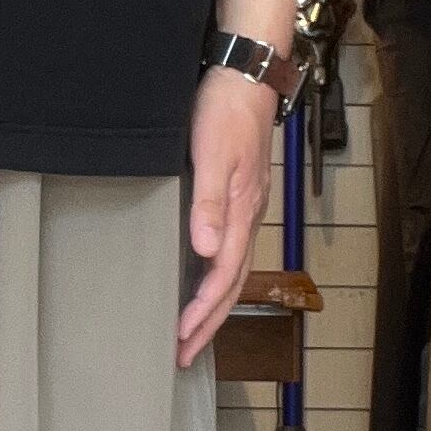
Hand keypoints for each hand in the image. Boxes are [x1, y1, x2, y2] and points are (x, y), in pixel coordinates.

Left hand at [176, 67, 275, 367]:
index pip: (223, 276)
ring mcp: (246, 210)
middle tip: (184, 355)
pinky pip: (230, 253)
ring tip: (192, 333)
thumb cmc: (227, 111)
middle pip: (231, 285)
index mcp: (242, 213)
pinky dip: (216, 280)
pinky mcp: (239, 200)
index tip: (182, 337)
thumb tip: (206, 251)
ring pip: (232, 273)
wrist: (246, 75)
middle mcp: (248, 218)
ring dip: (213, 307)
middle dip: (209, 324)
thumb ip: (208, 204)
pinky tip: (203, 284)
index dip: (203, 311)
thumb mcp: (213, 156)